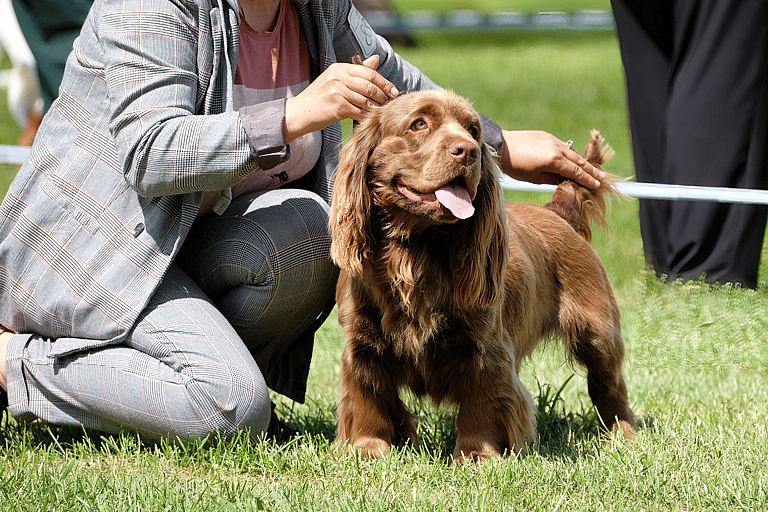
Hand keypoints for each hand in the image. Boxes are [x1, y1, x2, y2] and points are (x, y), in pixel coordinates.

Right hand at [284, 55, 398, 142]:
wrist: (299, 113)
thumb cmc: (319, 98)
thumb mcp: (335, 79)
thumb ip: (357, 71)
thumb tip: (376, 59)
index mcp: (339, 68)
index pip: (368, 73)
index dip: (384, 82)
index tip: (394, 91)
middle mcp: (338, 77)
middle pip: (370, 86)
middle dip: (384, 96)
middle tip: (391, 103)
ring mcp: (337, 92)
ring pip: (366, 100)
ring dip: (377, 108)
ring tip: (383, 112)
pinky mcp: (337, 107)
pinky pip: (359, 112)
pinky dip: (367, 116)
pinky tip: (371, 119)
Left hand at [498, 130, 605, 188]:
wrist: (501, 146)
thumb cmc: (514, 167)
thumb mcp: (534, 178)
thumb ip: (553, 178)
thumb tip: (565, 180)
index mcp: (554, 161)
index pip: (575, 172)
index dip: (587, 179)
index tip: (597, 185)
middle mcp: (556, 148)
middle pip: (578, 161)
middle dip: (591, 170)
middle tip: (603, 177)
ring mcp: (552, 140)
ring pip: (572, 152)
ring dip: (582, 161)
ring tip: (592, 169)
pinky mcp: (547, 136)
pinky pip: (563, 146)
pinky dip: (570, 153)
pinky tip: (574, 159)